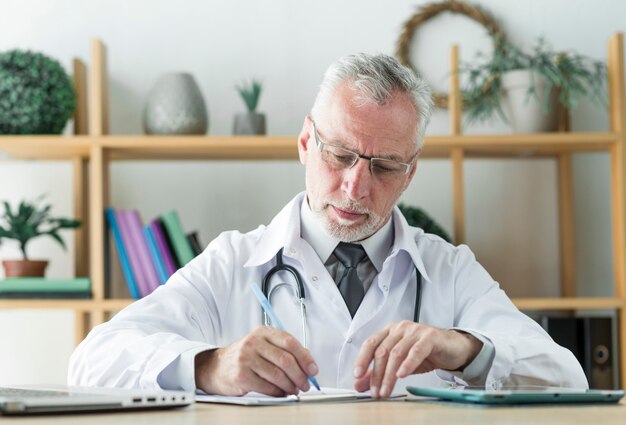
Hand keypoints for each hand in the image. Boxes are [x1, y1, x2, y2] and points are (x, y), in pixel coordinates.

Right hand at [194, 326, 317, 395]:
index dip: (305, 357)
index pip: (290, 342)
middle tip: (306, 384)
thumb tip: (307, 365)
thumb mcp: (263, 346)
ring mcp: (246, 358)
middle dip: (300, 375)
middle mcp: (254, 342)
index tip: (313, 370)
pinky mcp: (241, 375)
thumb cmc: (245, 357)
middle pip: (285, 359)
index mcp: (263, 332)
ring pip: (278, 375)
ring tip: (294, 390)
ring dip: (291, 386)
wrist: (216, 367)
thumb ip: (283, 350)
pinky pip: (267, 386)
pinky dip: (279, 392)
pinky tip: (282, 392)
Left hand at [353, 321, 481, 397]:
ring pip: (396, 353)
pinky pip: (416, 350)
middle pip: (382, 351)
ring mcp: (414, 330)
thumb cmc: (425, 353)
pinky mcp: (429, 336)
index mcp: (389, 331)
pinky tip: (402, 374)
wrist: (451, 348)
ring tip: (386, 390)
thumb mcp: (399, 363)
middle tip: (375, 392)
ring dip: (389, 375)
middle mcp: (399, 328)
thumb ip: (379, 372)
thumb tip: (360, 384)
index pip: (370, 343)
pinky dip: (407, 364)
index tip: (357, 376)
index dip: (362, 360)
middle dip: (376, 374)